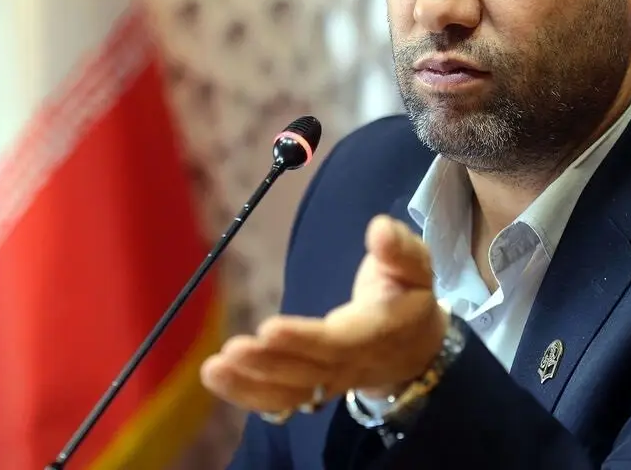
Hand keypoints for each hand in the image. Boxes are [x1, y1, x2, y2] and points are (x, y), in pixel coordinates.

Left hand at [200, 215, 448, 417]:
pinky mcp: (314, 387)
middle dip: (268, 363)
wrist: (416, 345)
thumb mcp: (415, 264)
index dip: (305, 339)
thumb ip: (399, 248)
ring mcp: (331, 381)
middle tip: (232, 350)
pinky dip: (248, 394)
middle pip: (309, 372)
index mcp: (378, 332)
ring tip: (213, 369)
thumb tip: (378, 230)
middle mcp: (353, 364)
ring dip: (250, 384)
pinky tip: (218, 378)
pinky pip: (282, 400)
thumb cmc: (409, 293)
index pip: (339, 342)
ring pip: (292, 393)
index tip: (269, 327)